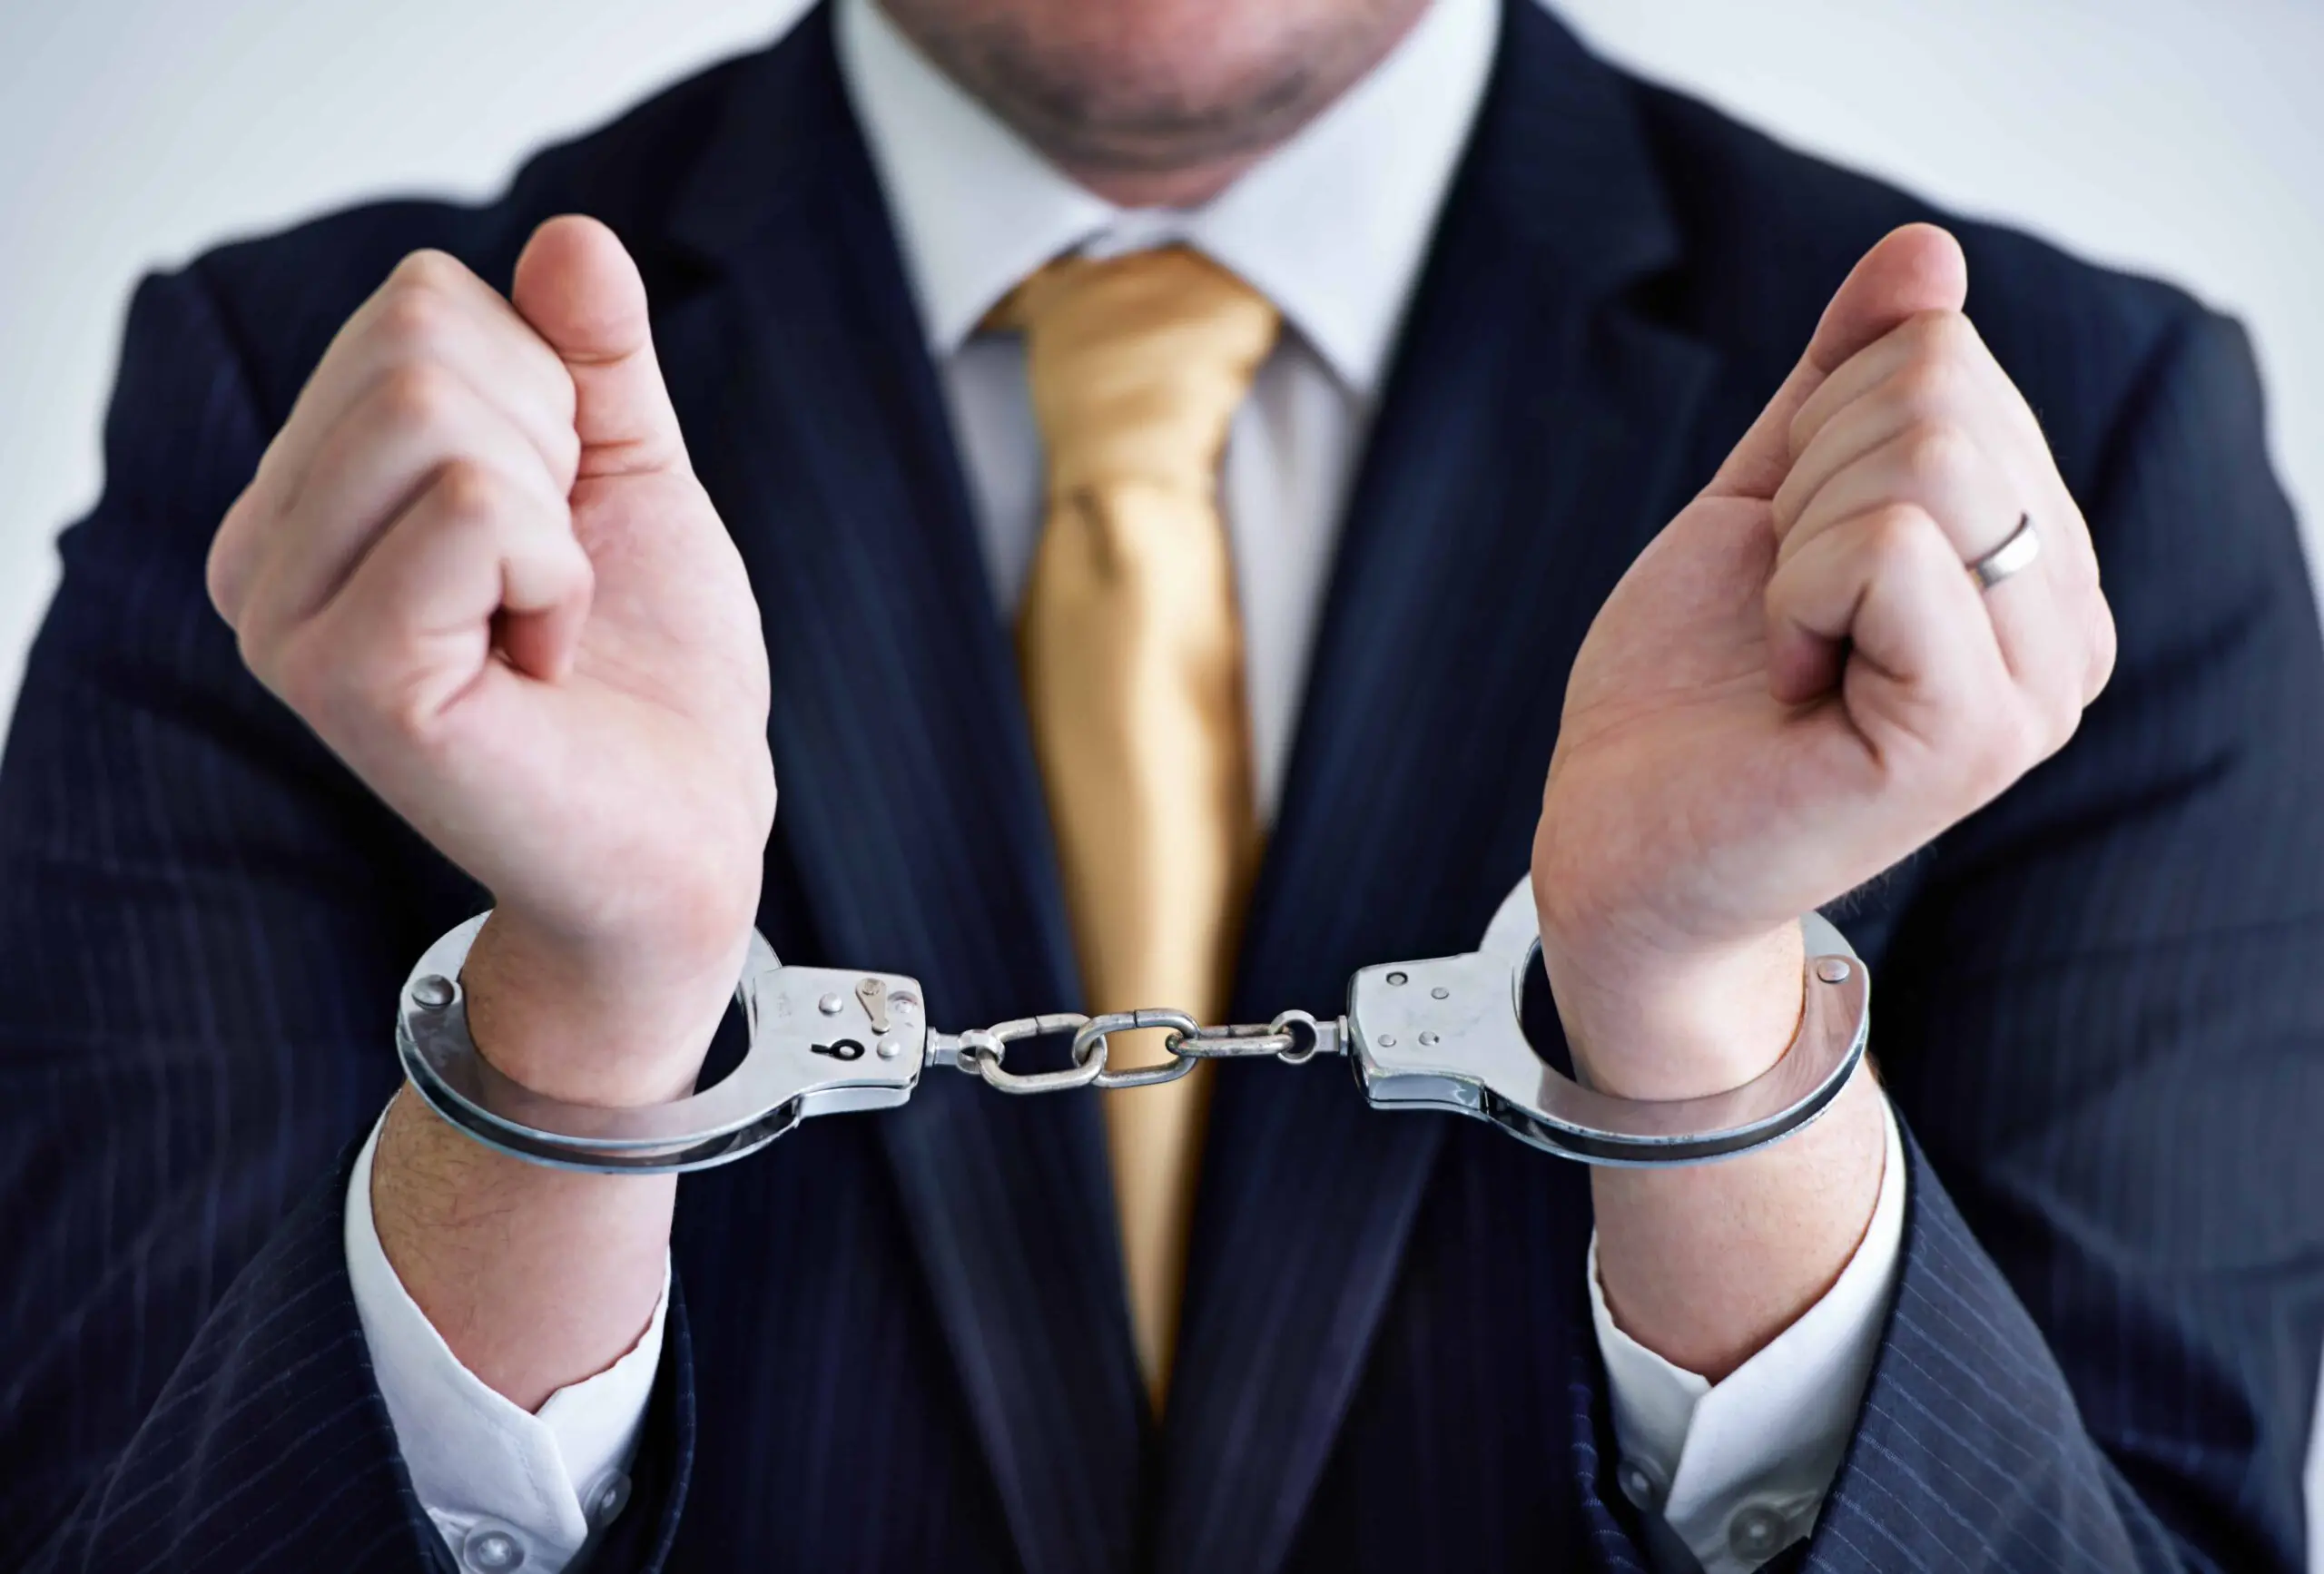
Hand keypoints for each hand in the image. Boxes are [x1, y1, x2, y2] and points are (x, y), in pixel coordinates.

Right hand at [209, 216, 773, 1105]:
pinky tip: (543, 664)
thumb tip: (571, 236)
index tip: (558, 524)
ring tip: (545, 623)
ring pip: (436, 415)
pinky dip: (558, 574)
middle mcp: (264, 552)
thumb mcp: (629, 478)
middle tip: (556, 579)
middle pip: (418, 342)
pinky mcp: (349, 681)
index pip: (419, 305)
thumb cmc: (650, 672)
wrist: (688, 830)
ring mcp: (288, 620)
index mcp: (309, 492)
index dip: (549, 397)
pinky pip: (473, 511)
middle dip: (553, 446)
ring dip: (554, 519)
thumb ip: (593, 357)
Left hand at [1533, 224, 2113, 1099]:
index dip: (1817, 436)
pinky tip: (1791, 675)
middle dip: (1806, 480)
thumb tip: (1923, 251)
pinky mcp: (1975, 734)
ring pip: (1927, 454)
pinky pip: (1891, 544)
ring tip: (1791, 642)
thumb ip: (1845, 380)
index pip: (1947, 357)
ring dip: (1798, 539)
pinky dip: (1795, 590)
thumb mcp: (1769, 496)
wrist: (1625, 839)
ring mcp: (2037, 685)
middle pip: (1943, 391)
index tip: (1790, 558)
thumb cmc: (1691, 684)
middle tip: (1782, 605)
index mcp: (2036, 559)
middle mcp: (2067, 622)